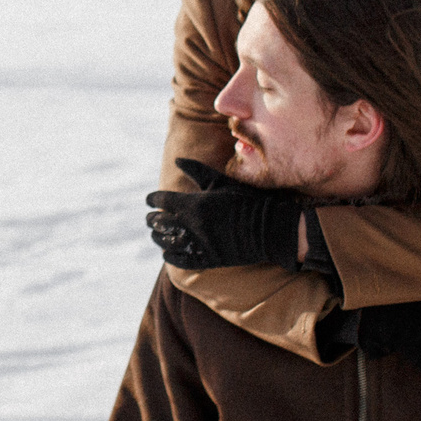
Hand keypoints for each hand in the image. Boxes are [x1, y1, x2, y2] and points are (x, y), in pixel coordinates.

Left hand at [144, 159, 306, 270]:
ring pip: (167, 242)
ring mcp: (200, 244)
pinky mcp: (208, 260)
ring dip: (158, 237)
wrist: (270, 227)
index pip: (162, 200)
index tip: (149, 200)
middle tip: (150, 217)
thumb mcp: (221, 181)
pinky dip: (171, 257)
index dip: (153, 199)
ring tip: (155, 234)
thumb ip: (197, 171)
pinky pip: (182, 261)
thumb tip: (176, 160)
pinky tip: (167, 253)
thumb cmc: (246, 200)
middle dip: (152, 219)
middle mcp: (193, 225)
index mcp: (194, 204)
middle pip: (161, 222)